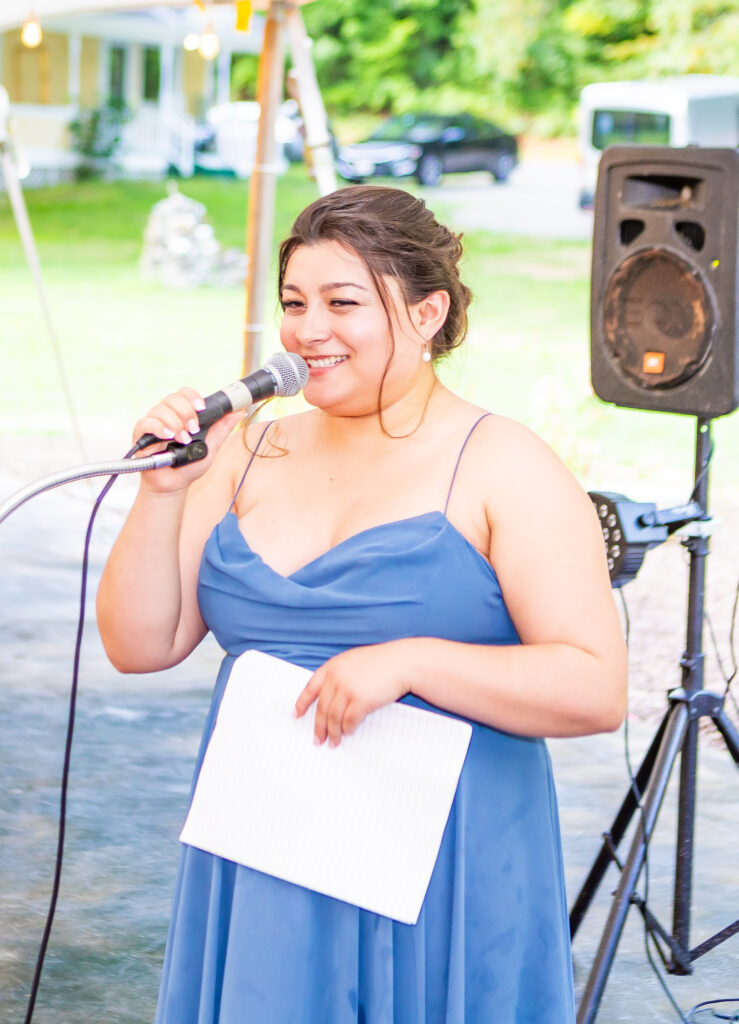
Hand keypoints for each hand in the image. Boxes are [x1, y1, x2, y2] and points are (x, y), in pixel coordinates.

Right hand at [132, 387, 242, 493]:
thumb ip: (222, 429)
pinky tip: (168, 436)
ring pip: (160, 408)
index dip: (192, 397)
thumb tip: (239, 412)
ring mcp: (153, 423)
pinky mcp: (141, 434)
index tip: (201, 408)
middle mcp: (167, 415)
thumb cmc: (190, 466)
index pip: (184, 394)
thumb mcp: (211, 447)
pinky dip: (158, 427)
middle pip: (172, 398)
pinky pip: (146, 422)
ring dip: (175, 422)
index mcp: (182, 414)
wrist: (174, 485)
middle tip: (194, 429)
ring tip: (183, 439)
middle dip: (186, 411)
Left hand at [294, 642, 412, 747]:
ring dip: (332, 733)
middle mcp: (337, 677)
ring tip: (333, 742)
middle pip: (322, 707)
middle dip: (319, 726)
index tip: (296, 715)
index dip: (302, 702)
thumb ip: (341, 675)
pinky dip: (347, 729)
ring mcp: (348, 688)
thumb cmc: (382, 662)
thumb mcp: (355, 661)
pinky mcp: (361, 700)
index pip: (311, 687)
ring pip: (334, 717)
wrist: (402, 662)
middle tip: (317, 739)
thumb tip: (332, 699)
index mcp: (333, 666)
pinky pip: (349, 720)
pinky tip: (348, 733)